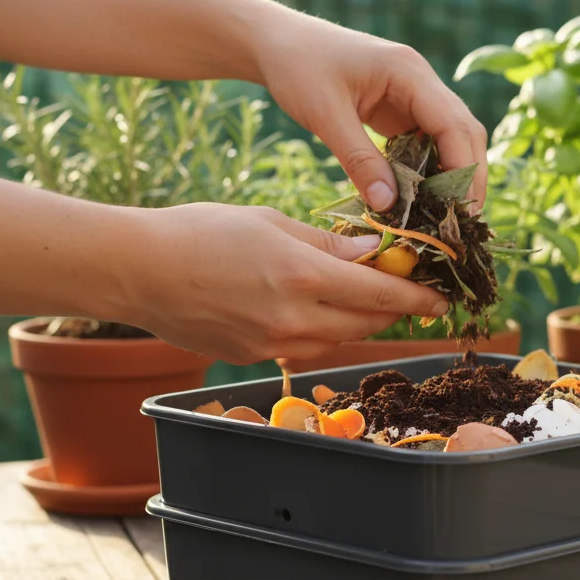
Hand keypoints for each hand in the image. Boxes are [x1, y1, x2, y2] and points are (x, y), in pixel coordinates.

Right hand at [122, 204, 449, 364]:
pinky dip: (322, 328)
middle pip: (367, 322)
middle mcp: (294, 318)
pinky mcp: (254, 356)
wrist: (137, 271)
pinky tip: (317, 308)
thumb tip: (374, 251)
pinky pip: (305, 346)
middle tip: (413, 294)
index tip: (442, 297)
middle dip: (395, 309)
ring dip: (361, 321)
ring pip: (339, 338)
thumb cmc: (199, 232)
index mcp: (303, 276)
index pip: (381, 293)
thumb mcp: (271, 223)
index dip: (417, 297)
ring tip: (370, 299)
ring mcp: (273, 344)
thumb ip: (328, 243)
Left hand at [253, 10, 488, 213]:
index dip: (463, 170)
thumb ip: (359, 160)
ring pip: (449, 140)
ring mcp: (413, 96)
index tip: (460, 212)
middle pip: (464, 133)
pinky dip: (426, 171)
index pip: (455, 125)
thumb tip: (389, 207)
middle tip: (460, 223)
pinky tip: (418, 199)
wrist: (277, 42)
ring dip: (448, 177)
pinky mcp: (400, 110)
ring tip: (442, 218)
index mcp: (409, 72)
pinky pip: (425, 144)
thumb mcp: (325, 114)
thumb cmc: (298, 67)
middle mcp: (421, 82)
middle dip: (466, 178)